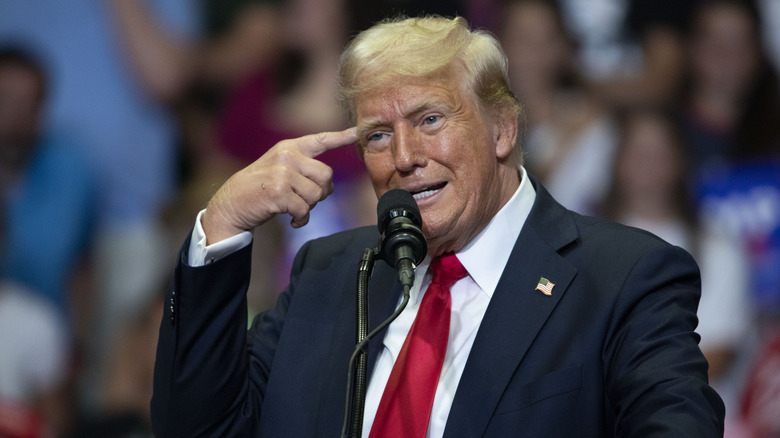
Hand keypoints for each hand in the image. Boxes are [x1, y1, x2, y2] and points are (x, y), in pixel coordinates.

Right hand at [202, 127, 358, 243]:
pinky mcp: (278, 192)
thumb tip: (328, 182)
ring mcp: (282, 173)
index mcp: (289, 147)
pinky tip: (293, 220)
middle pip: (326, 175)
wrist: (231, 203)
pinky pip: (305, 209)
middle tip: (308, 200)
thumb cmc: (260, 188)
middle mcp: (287, 156)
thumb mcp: (278, 168)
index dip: (341, 137)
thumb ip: (302, 167)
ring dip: (311, 208)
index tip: (357, 132)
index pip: (320, 140)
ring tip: (296, 209)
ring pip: (317, 194)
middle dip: (323, 192)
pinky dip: (302, 219)